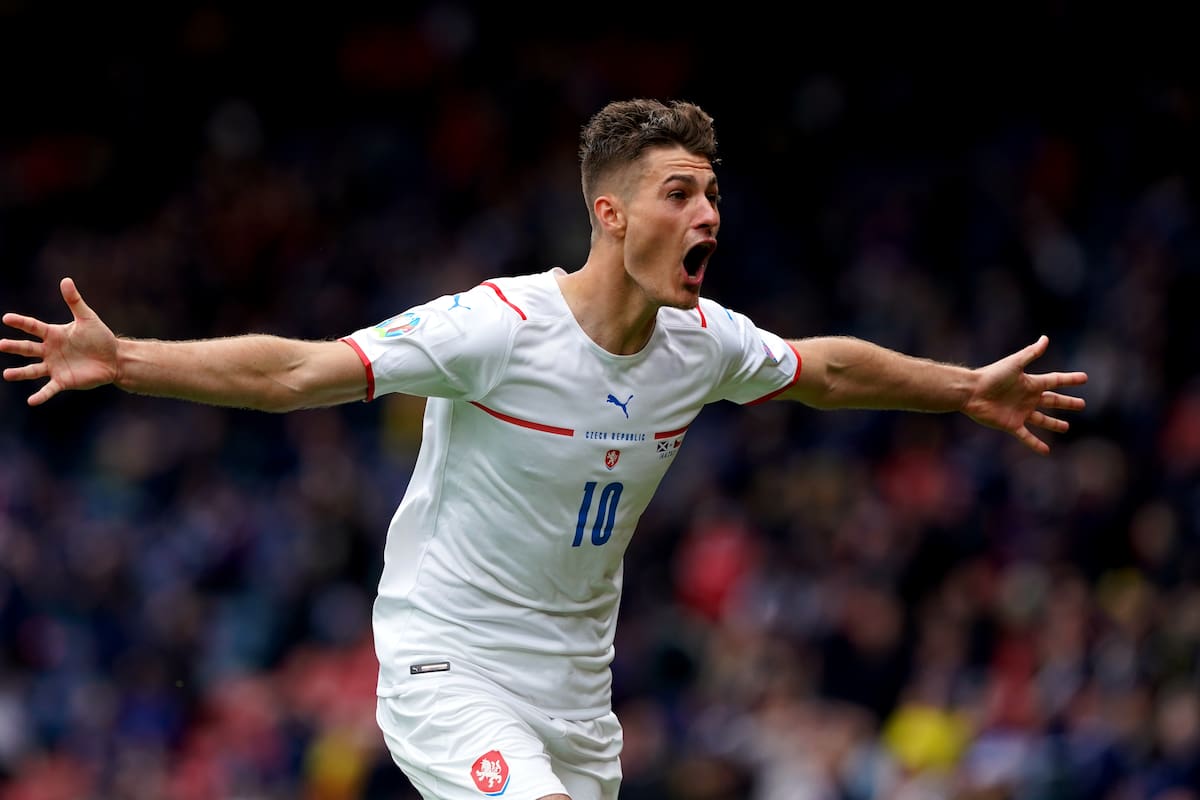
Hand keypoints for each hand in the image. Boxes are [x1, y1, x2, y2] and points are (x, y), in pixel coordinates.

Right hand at [1, 277, 118, 405]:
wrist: (114, 358)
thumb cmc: (100, 337)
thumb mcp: (87, 318)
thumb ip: (74, 301)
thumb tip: (65, 280)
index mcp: (54, 334)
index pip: (33, 327)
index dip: (21, 322)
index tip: (7, 318)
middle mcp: (50, 351)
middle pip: (28, 349)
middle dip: (14, 347)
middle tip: (1, 345)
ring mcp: (55, 367)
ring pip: (33, 370)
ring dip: (20, 373)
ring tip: (6, 374)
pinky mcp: (64, 381)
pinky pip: (49, 389)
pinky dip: (41, 395)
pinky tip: (31, 401)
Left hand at [964, 335, 1087, 454]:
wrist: (971, 392)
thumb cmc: (992, 375)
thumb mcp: (1014, 363)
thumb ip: (1031, 353)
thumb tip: (1045, 338)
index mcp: (1030, 383)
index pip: (1055, 381)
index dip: (1069, 380)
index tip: (1084, 378)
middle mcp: (1027, 398)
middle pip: (1052, 401)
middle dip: (1067, 403)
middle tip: (1082, 404)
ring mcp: (1020, 412)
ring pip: (1042, 420)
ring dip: (1054, 424)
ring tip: (1066, 428)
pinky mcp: (1011, 424)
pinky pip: (1027, 436)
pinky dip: (1036, 444)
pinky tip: (1046, 451)